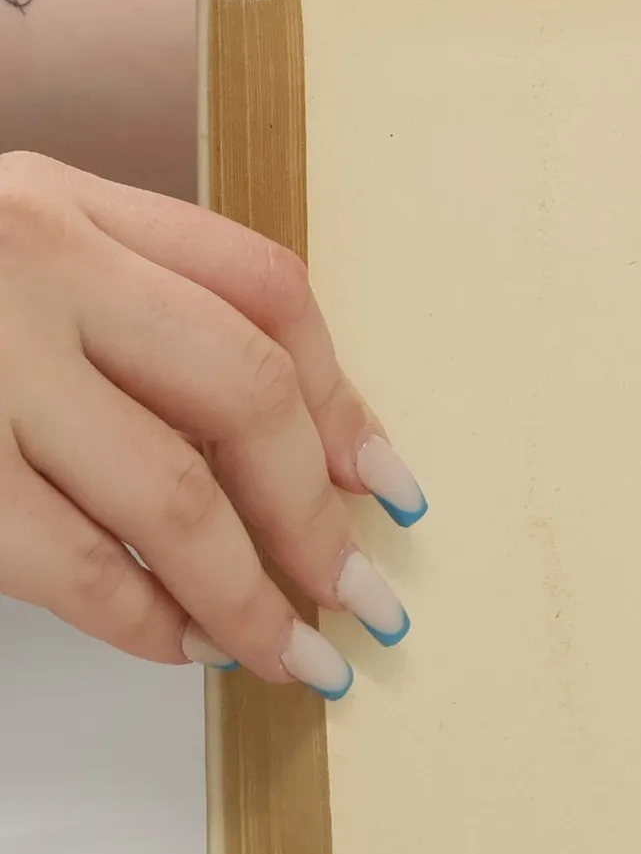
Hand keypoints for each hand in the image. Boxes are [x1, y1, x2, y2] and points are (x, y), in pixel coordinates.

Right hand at [0, 152, 425, 695]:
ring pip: (169, 491)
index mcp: (62, 199)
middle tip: (362, 601)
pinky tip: (181, 647)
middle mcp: (28, 256)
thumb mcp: (9, 255)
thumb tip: (309, 453)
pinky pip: (63, 557)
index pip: (263, 285)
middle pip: (243, 391)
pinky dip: (139, 615)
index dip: (346, 396)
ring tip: (294, 654)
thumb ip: (132, 314)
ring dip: (249, 592)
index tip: (390, 489)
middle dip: (315, 514)